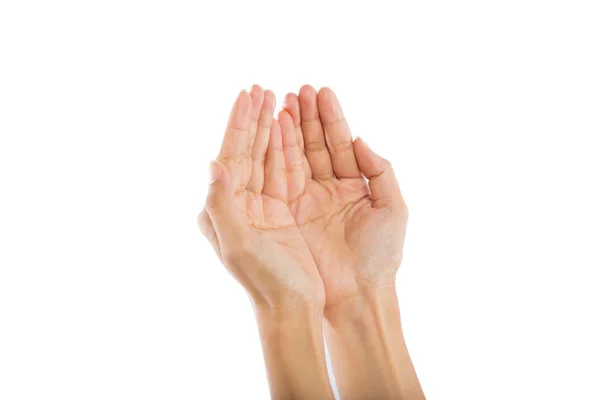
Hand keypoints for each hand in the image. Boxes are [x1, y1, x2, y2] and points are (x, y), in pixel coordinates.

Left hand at [198, 86, 324, 309]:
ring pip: (263, 158)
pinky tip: (287, 131)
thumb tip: (211, 164)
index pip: (229, 156)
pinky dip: (284, 150)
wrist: (290, 308)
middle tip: (261, 90)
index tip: (247, 95)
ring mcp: (258, 207)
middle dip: (253, 120)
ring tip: (275, 101)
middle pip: (246, 152)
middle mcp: (236, 205)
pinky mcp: (279, 212)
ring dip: (269, 129)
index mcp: (221, 210)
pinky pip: (281, 173)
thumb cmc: (263, 281)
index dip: (238, 125)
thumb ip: (221, 204)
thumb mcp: (238, 244)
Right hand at [278, 86, 408, 306]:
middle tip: (298, 89)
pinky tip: (274, 129)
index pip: (341, 143)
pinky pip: (283, 177)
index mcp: (356, 186)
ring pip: (298, 156)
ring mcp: (308, 199)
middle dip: (308, 117)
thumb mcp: (393, 208)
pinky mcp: (290, 212)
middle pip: (317, 145)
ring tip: (283, 101)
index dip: (332, 118)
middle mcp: (330, 189)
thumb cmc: (381, 255)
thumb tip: (360, 139)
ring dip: (290, 129)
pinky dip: (278, 153)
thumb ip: (380, 170)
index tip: (322, 91)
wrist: (358, 295)